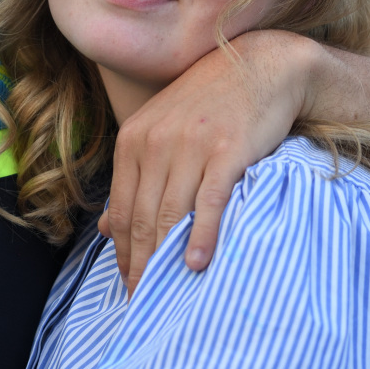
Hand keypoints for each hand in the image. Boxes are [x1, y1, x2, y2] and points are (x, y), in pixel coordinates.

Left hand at [102, 30, 317, 291]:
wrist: (263, 66)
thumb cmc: (212, 104)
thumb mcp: (162, 132)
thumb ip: (135, 177)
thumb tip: (106, 226)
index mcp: (133, 139)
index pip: (122, 209)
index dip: (123, 253)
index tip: (131, 285)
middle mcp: (155, 141)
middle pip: (143, 218)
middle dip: (141, 264)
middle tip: (146, 301)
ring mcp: (190, 145)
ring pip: (171, 214)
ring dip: (166, 260)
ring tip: (167, 294)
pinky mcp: (226, 150)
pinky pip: (208, 201)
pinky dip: (201, 236)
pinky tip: (198, 264)